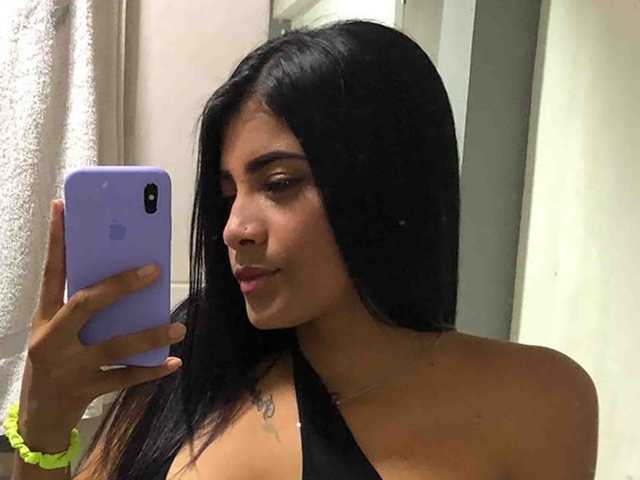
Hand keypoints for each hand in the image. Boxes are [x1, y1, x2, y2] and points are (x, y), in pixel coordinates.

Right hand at [18, 198, 185, 436]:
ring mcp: (67, 367)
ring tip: (178, 328)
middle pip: (86, 303)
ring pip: (113, 346)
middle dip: (120, 285)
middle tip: (153, 269)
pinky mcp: (84, 391)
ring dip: (149, 335)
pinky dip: (150, 371)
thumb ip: (81, 310)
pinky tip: (173, 363)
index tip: (64, 208)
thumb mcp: (58, 333)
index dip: (57, 241)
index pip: (52, 272)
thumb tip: (125, 278)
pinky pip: (124, 379)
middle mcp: (52, 339)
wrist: (37, 420)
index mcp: (44, 318)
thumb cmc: (54, 363)